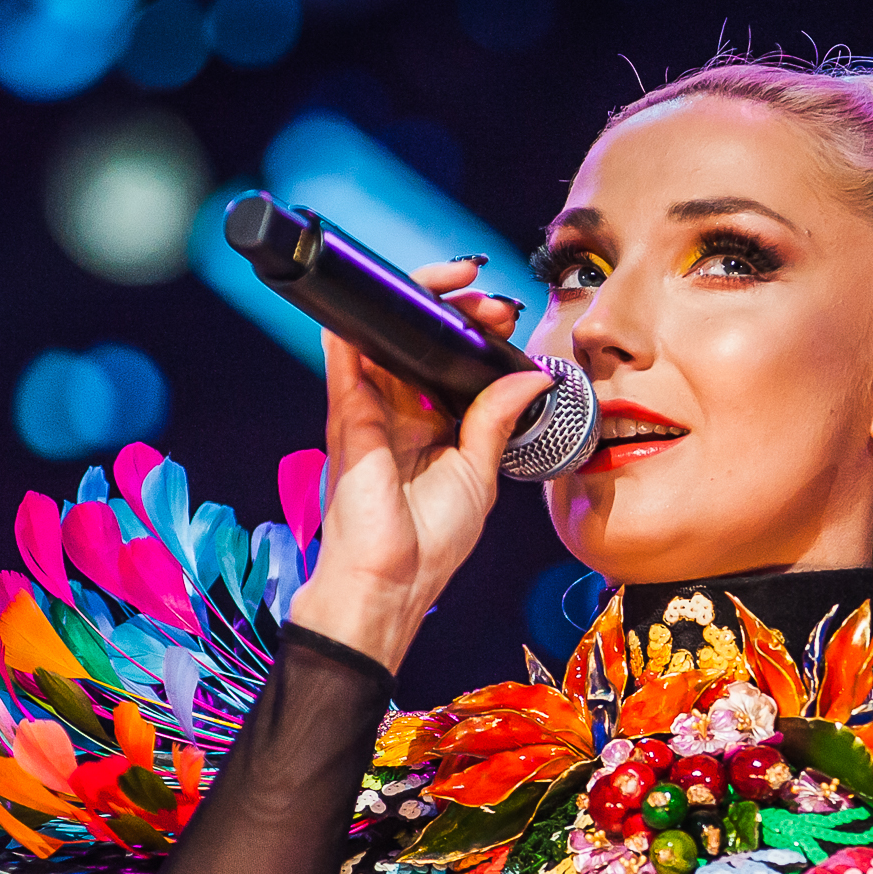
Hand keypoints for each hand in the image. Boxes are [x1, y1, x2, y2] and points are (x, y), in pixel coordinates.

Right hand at [284, 260, 550, 673]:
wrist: (388, 583)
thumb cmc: (427, 545)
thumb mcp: (477, 475)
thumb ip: (494, 421)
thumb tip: (528, 378)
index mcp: (428, 428)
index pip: (447, 364)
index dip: (475, 336)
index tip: (507, 322)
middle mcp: (395, 413)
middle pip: (417, 341)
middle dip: (454, 311)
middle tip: (491, 303)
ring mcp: (368, 410)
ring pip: (385, 335)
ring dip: (418, 304)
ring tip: (459, 290)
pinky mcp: (347, 414)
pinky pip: (344, 352)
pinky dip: (362, 318)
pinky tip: (387, 291)